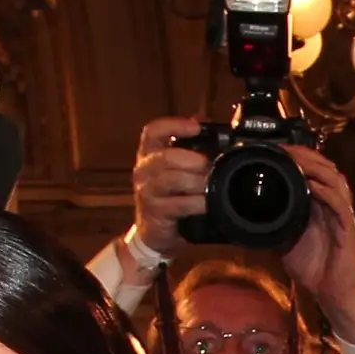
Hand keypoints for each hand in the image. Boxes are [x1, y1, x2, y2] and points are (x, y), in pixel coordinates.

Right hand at [127, 115, 212, 260]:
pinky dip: (197, 203)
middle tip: (211, 166)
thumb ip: (188, 146)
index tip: (196, 127)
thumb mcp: (176, 170)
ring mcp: (146, 191)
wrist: (155, 232)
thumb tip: (204, 121)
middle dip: (193, 160)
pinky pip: (179, 204)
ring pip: (172, 179)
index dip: (174, 125)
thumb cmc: (170, 196)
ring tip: (210, 185)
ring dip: (197, 181)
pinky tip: (206, 203)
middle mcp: (143, 169)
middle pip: (166, 156)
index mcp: (149, 153)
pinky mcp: (155, 211)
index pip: (153, 131)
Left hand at [279, 145, 354, 324]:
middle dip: (306, 156)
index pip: (314, 172)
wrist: (332, 294)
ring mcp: (342, 217)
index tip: (278, 149)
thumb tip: (248, 216)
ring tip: (298, 160)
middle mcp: (333, 207)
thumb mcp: (285, 241)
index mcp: (320, 206)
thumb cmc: (313, 268)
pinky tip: (313, 185)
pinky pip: (340, 206)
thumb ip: (273, 225)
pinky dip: (327, 192)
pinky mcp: (348, 230)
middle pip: (326, 169)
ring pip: (335, 181)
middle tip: (286, 149)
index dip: (299, 157)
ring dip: (316, 168)